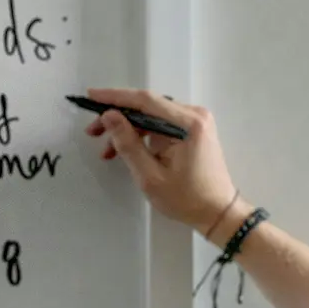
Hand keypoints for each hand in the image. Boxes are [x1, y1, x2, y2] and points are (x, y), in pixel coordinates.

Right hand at [83, 88, 243, 237]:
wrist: (218, 212)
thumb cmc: (186, 199)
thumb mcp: (150, 176)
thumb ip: (128, 144)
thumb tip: (109, 116)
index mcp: (187, 123)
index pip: (145, 100)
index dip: (115, 97)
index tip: (90, 96)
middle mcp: (194, 115)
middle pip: (147, 107)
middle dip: (117, 117)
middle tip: (92, 131)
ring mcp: (195, 121)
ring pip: (151, 117)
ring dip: (127, 129)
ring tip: (105, 150)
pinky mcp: (192, 130)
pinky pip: (160, 125)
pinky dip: (141, 136)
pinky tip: (124, 151)